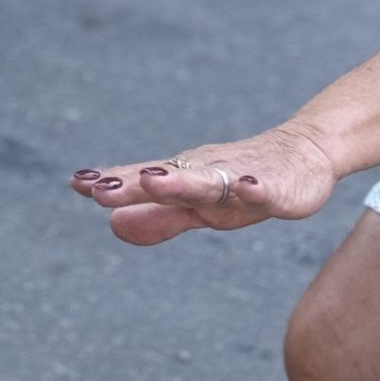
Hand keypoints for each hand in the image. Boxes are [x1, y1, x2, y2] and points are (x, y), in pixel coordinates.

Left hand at [70, 123, 337, 245]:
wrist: (302, 155)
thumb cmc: (242, 183)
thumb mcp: (200, 209)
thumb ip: (159, 217)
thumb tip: (111, 225)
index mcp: (187, 179)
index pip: (144, 181)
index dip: (113, 184)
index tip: (77, 184)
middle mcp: (208, 173)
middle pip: (168, 180)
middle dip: (135, 186)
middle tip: (100, 190)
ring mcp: (242, 177)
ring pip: (210, 182)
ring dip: (182, 181)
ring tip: (153, 182)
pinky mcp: (279, 187)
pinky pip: (266, 190)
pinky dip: (255, 189)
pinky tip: (246, 190)